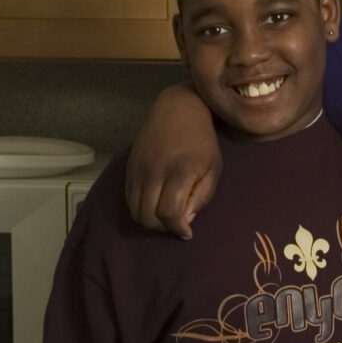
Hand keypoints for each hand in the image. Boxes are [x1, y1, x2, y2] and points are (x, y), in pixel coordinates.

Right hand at [124, 83, 222, 236]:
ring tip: (165, 215)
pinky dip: (140, 207)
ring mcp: (138, 167)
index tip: (187, 233)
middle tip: (175, 223)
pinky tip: (155, 202)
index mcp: (179, 170)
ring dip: (149, 219)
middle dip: (162, 228)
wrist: (179, 109)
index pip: (170, 212)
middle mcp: (154, 170)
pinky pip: (128, 197)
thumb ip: (201, 197)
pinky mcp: (129, 165)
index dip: (178, 229)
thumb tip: (184, 222)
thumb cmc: (202, 141)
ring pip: (134, 210)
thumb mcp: (213, 168)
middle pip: (147, 216)